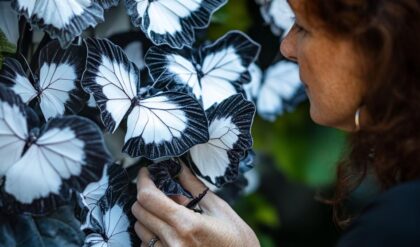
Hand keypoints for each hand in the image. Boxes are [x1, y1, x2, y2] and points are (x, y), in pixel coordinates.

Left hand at [131, 164, 259, 246]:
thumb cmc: (237, 240)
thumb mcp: (218, 209)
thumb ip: (194, 187)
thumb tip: (179, 168)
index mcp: (186, 224)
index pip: (148, 198)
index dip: (143, 181)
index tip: (146, 172)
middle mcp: (172, 242)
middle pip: (139, 212)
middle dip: (146, 196)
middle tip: (159, 190)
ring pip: (140, 229)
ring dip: (149, 217)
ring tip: (167, 214)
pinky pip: (147, 246)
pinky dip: (153, 235)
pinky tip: (169, 232)